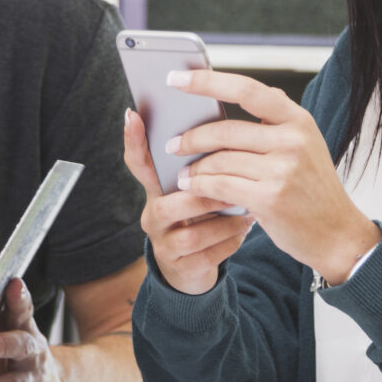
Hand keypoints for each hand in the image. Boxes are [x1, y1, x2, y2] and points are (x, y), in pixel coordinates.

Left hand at [0, 277, 63, 381]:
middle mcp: (33, 355)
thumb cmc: (24, 356)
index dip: (19, 298)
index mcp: (28, 331)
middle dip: (3, 345)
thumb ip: (7, 314)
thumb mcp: (18, 332)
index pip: (24, 310)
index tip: (13, 286)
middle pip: (23, 346)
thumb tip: (2, 291)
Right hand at [123, 106, 254, 294]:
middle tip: (238, 185)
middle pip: (172, 199)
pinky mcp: (179, 267)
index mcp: (160, 187)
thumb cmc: (209, 213)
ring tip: (249, 210)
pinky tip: (246, 229)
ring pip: (194, 230)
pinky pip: (209, 252)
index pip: (140, 162)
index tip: (133, 114)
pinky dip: (232, 240)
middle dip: (209, 193)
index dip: (133, 140)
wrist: (202, 264)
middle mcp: (154, 212)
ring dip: (226, 221)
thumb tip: (235, 118)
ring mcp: (163, 242)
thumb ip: (213, 156)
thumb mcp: (207, 184)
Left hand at [163, 70, 380, 283]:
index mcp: (299, 119)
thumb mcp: (305, 143)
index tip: (178, 77)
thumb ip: (276, 118)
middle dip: (192, 137)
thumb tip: (238, 90)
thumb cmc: (313, 187)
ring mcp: (282, 169)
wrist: (336, 231)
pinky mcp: (269, 198)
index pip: (248, 90)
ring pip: (219, 160)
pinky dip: (200, 186)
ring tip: (183, 172)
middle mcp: (293, 140)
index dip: (209, 81)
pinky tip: (192, 187)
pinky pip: (220, 186)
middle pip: (226, 130)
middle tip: (172, 143)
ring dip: (194, 167)